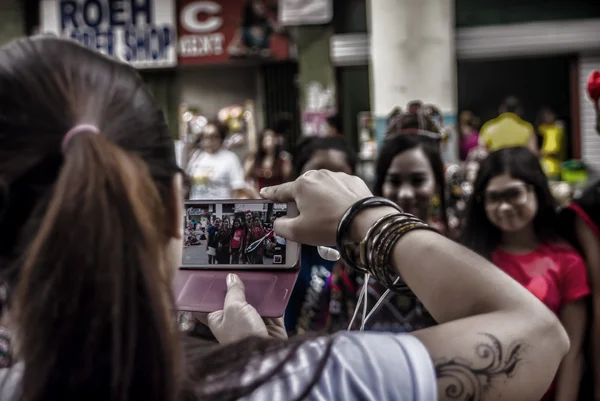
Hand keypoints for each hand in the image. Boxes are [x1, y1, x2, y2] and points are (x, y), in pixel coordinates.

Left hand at [195, 274, 286, 343]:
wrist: (266, 356)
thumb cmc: (242, 336)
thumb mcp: (233, 308)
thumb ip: (233, 291)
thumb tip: (231, 278)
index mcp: (217, 319)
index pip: (210, 302)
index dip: (212, 288)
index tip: (214, 273)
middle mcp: (234, 320)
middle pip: (235, 298)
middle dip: (239, 285)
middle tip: (241, 268)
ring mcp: (252, 322)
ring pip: (254, 301)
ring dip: (258, 290)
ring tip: (260, 273)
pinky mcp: (269, 324)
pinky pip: (271, 306)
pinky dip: (273, 297)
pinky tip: (275, 285)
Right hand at [260, 170, 375, 244]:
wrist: (365, 221)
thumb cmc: (329, 226)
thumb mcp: (298, 233)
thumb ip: (281, 227)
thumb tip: (279, 222)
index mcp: (301, 186)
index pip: (280, 191)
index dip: (271, 194)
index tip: (264, 193)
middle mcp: (318, 175)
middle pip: (303, 190)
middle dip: (302, 203)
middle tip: (306, 219)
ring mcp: (337, 176)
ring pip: (322, 189)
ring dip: (321, 201)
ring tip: (328, 219)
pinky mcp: (353, 181)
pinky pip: (340, 190)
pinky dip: (338, 199)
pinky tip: (342, 212)